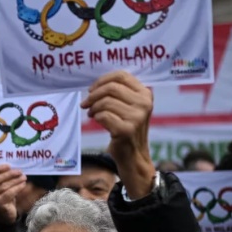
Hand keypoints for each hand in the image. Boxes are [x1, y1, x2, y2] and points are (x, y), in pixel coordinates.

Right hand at [0, 164, 25, 224]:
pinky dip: (17, 188)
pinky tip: (23, 184)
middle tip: (19, 171)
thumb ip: (3, 179)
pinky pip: (9, 193)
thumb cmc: (2, 199)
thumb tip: (14, 169)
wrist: (3, 216)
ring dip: (15, 180)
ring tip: (24, 177)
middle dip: (9, 174)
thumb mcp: (0, 188)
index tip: (8, 166)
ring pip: (4, 186)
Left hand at [81, 71, 154, 198]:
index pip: (121, 76)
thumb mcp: (129, 107)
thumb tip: (95, 85)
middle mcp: (144, 104)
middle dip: (94, 95)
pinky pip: (103, 116)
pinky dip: (96, 117)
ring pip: (105, 102)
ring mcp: (137, 117)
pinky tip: (97, 121)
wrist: (133, 155)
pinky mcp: (127, 129)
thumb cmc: (127, 127)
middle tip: (86, 103)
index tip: (92, 89)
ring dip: (93, 108)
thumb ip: (119, 93)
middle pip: (111, 88)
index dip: (102, 80)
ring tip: (91, 114)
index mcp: (145, 94)